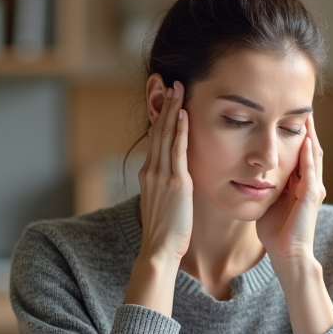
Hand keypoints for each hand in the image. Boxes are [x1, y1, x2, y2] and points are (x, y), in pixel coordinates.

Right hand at [136, 80, 191, 263]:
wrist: (159, 250)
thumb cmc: (166, 233)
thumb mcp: (164, 204)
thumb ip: (169, 188)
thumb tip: (179, 180)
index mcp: (149, 175)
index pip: (156, 140)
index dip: (161, 118)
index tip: (168, 100)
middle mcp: (151, 171)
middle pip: (157, 131)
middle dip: (165, 106)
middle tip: (171, 83)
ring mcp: (161, 176)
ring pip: (165, 135)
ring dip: (171, 110)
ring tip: (177, 89)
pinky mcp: (175, 183)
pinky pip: (176, 150)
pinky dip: (179, 130)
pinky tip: (183, 113)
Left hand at [257, 114, 325, 264]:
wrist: (287, 254)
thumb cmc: (276, 233)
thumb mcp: (268, 203)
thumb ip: (265, 187)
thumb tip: (249, 175)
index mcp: (300, 186)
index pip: (299, 154)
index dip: (295, 136)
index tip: (286, 118)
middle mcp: (310, 184)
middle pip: (310, 150)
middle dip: (307, 130)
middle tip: (303, 109)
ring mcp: (313, 189)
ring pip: (314, 156)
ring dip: (311, 136)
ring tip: (307, 116)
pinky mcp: (312, 196)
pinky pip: (311, 171)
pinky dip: (308, 154)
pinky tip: (305, 139)